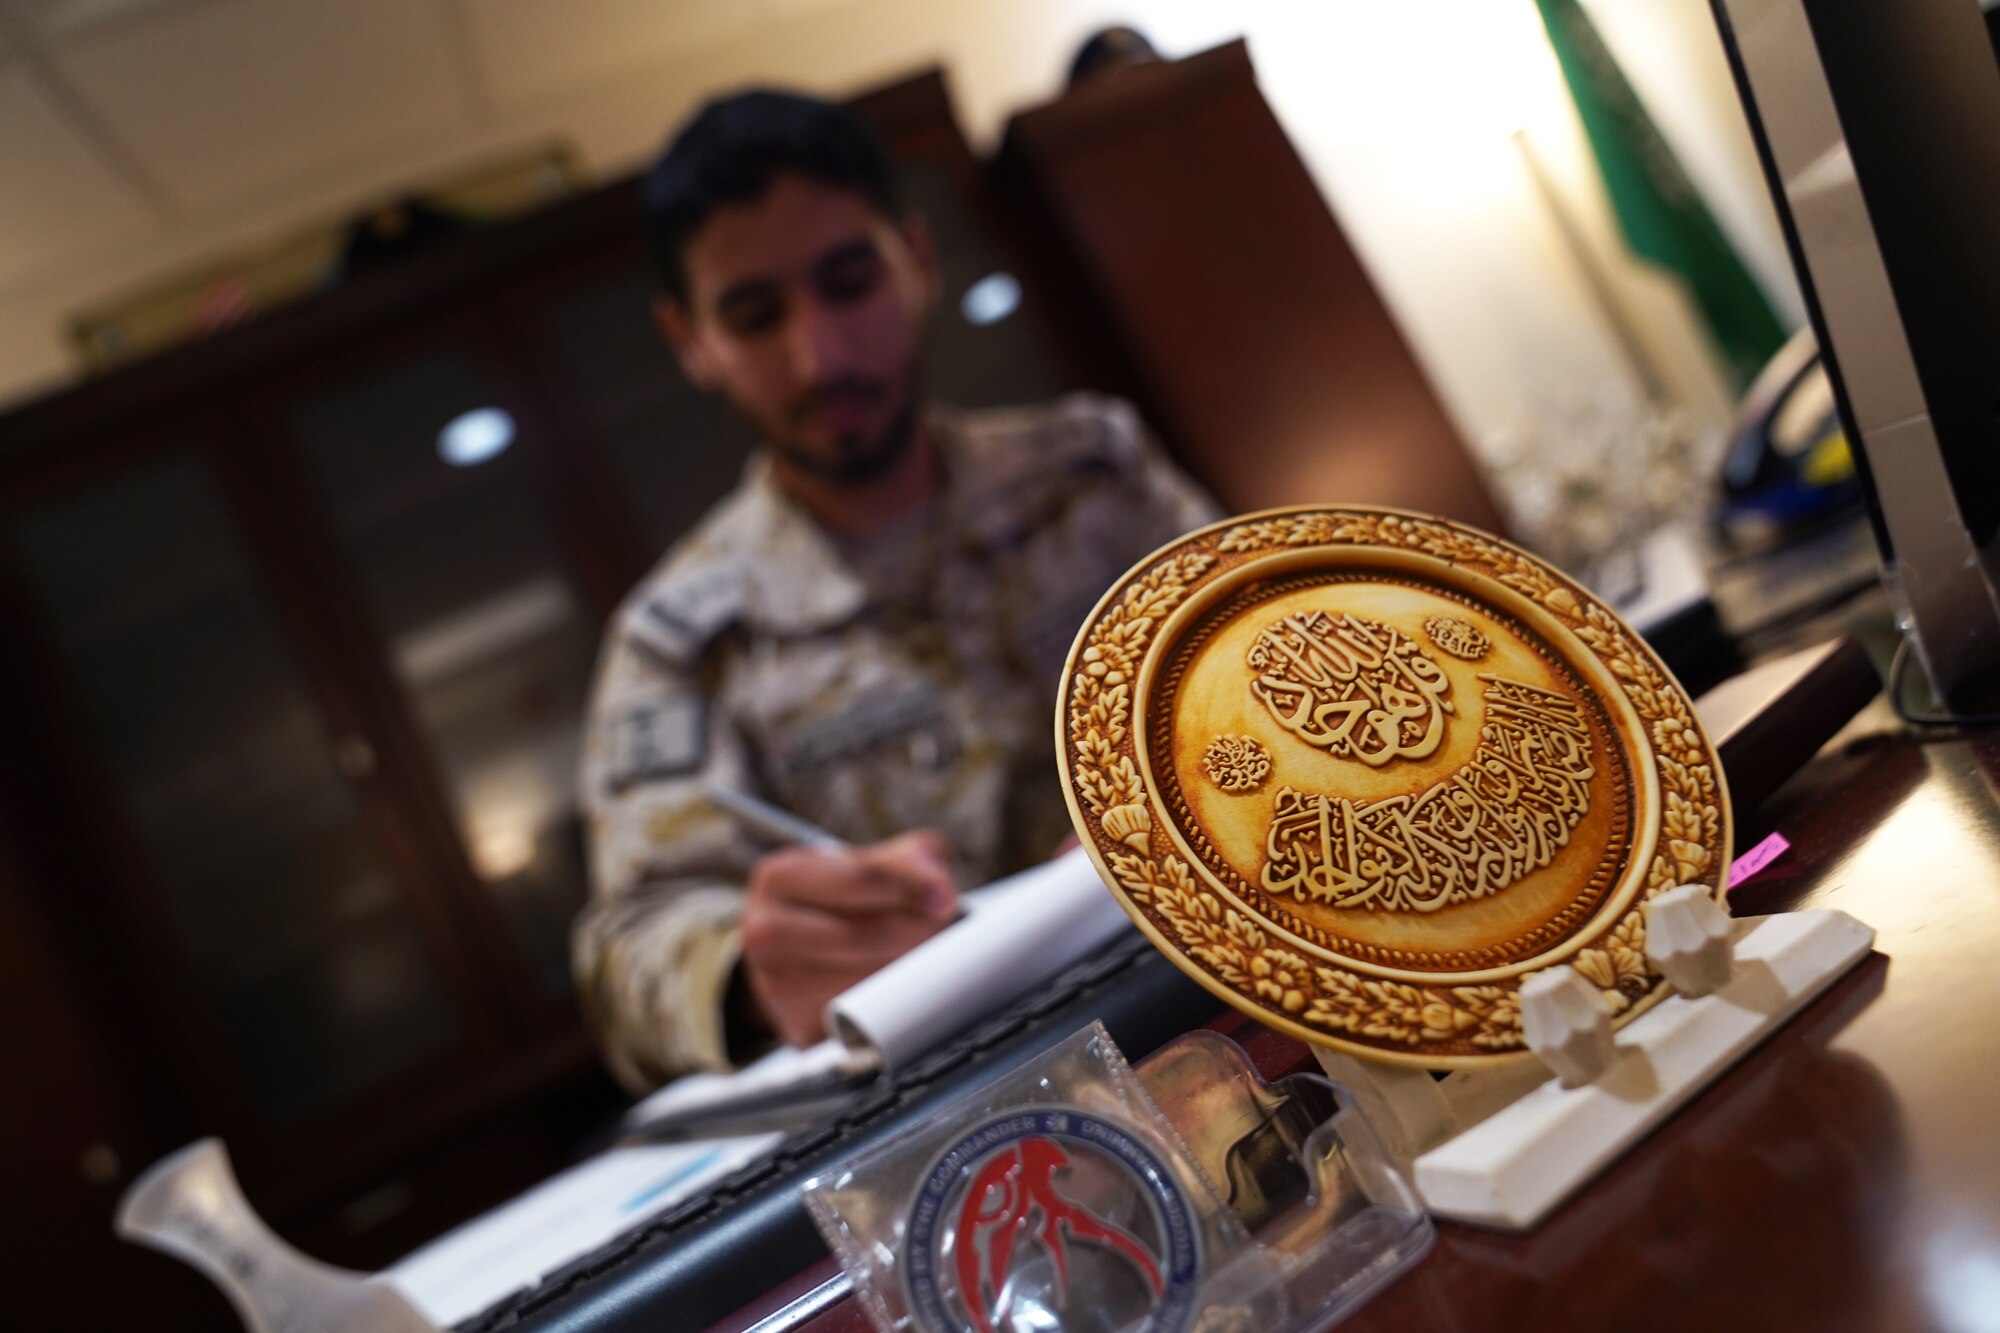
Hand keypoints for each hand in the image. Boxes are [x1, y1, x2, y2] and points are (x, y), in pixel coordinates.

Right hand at [739, 830, 959, 1048]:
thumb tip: (936, 887)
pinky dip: (891, 1006)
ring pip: (859, 983)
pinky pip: (859, 1021)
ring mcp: (775, 986)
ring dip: (906, 972)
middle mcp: (763, 932)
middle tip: (943, 932)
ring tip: (925, 957)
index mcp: (779, 877)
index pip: (857, 878)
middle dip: (913, 933)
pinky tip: (902, 988)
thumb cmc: (841, 902)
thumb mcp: (869, 863)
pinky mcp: (797, 1028)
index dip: (910, 887)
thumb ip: (910, 858)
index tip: (945, 898)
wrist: (796, 955)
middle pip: (857, 935)